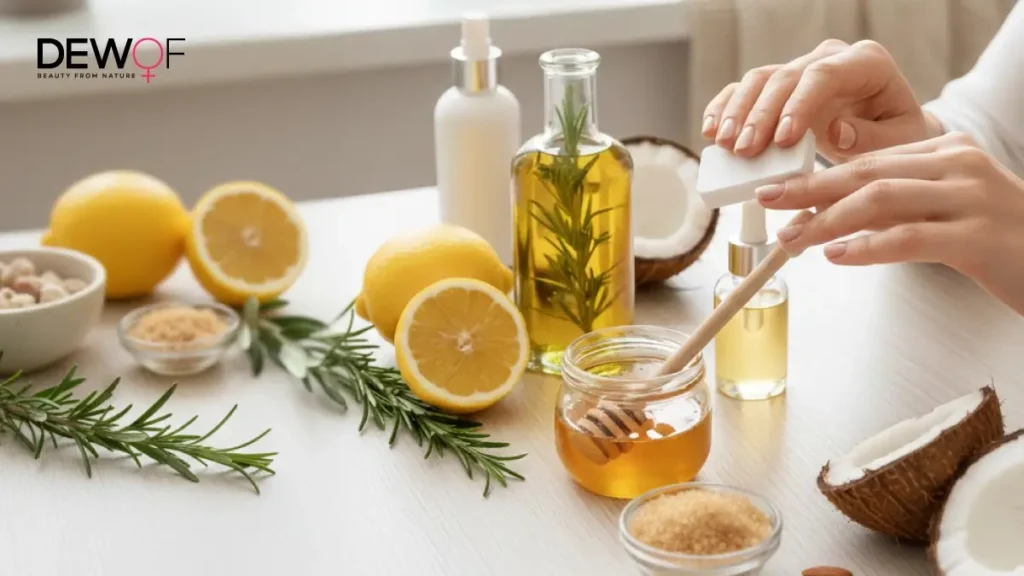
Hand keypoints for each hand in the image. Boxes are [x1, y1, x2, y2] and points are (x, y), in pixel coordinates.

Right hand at [702, 39, 941, 160]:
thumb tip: (837, 130)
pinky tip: (711, 130)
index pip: (824, 74)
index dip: (798, 105)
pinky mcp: (779, 88)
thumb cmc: (897, 136)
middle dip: (759, 115)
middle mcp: (829, 59)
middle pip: (785, 77)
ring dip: (737, 112)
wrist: (889, 132)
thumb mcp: (900, 141)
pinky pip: (745, 90)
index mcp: (866, 63)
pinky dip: (724, 108)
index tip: (781, 139)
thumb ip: (873, 137)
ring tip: (725, 145)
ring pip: (759, 80)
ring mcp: (800, 70)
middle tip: (744, 149)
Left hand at [755, 132, 1023, 314]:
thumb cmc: (996, 240)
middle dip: (809, 188)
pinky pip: (910, 237)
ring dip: (827, 219)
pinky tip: (836, 256)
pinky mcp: (978, 237)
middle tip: (768, 200)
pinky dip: (868, 246)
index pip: (869, 159)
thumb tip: (832, 215)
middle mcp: (959, 165)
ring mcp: (971, 198)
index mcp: (947, 152)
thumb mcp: (945, 209)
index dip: (818, 176)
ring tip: (792, 236)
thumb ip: (898, 204)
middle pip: (867, 172)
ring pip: (882, 200)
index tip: (778, 191)